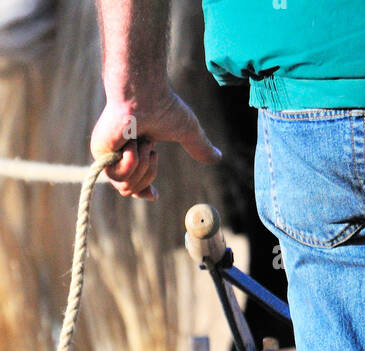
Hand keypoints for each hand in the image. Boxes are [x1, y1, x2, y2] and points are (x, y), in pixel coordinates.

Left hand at [90, 87, 220, 199]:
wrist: (143, 93)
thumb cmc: (164, 107)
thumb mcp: (188, 133)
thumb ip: (201, 147)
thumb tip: (218, 156)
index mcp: (135, 152)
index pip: (133, 184)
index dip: (143, 192)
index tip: (154, 195)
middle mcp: (118, 155)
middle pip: (132, 192)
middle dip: (148, 172)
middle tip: (149, 145)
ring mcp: (107, 156)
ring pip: (126, 188)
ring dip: (141, 165)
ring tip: (139, 140)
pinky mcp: (99, 154)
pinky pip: (119, 178)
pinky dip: (131, 162)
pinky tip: (130, 141)